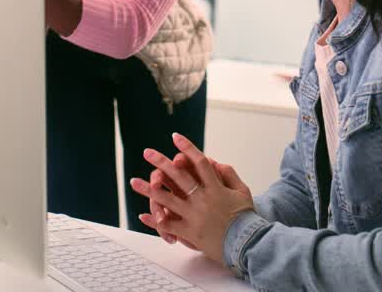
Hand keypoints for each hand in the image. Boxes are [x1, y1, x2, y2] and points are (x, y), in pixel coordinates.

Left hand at [130, 133, 254, 264]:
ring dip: (148, 189)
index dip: (187, 148)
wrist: (247, 244)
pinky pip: (169, 224)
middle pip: (178, 176)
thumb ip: (229, 174)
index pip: (199, 162)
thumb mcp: (242, 192)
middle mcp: (202, 199)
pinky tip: (143, 215)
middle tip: (147, 152)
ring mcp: (194, 215)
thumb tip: (214, 162)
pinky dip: (156, 220)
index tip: (176, 137)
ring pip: (167, 199)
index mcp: (215, 187)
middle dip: (161, 162)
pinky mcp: (190, 232)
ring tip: (134, 182)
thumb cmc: (246, 218)